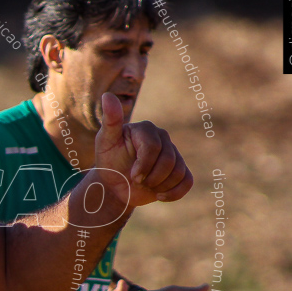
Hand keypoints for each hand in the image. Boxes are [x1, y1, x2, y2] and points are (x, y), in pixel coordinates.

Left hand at [94, 93, 193, 207]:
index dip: (143, 165)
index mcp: (146, 129)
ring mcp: (173, 153)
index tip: (131, 175)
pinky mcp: (180, 170)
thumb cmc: (108, 161)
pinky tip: (158, 195)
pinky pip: (187, 182)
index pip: (153, 148)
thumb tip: (107, 95)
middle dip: (151, 177)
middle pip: (168, 161)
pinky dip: (173, 193)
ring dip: (159, 186)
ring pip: (178, 172)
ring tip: (144, 185)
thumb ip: (110, 121)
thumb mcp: (104, 142)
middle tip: (136, 181)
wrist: (115, 185)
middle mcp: (163, 138)